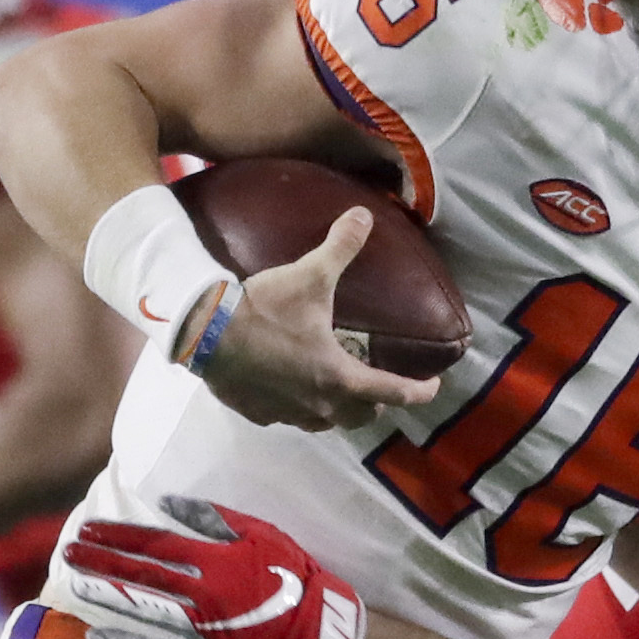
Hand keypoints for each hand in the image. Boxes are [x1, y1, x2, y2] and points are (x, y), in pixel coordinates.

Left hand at [62, 494, 366, 638]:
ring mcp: (197, 627)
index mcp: (212, 558)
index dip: (119, 535)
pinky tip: (97, 638)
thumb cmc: (295, 577)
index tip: (87, 528)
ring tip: (73, 584)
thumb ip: (214, 518)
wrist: (320, 632)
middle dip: (100, 561)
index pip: (154, 543)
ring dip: (105, 595)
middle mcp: (198, 591)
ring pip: (141, 607)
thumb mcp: (262, 534)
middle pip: (139, 573)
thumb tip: (168, 502)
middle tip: (67, 552)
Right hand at [196, 208, 440, 431]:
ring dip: (337, 410)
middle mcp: (319, 404)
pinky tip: (288, 390)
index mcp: (340, 377)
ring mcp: (287, 414)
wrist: (205, 335)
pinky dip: (296, 406)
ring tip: (335, 391)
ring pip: (325, 423)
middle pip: (360, 417)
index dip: (419, 391)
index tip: (433, 387)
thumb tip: (364, 216)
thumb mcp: (309, 276)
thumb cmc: (265, 310)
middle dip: (374, 404)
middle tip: (378, 388)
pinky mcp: (259, 414)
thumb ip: (341, 248)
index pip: (393, 392)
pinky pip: (288, 417)